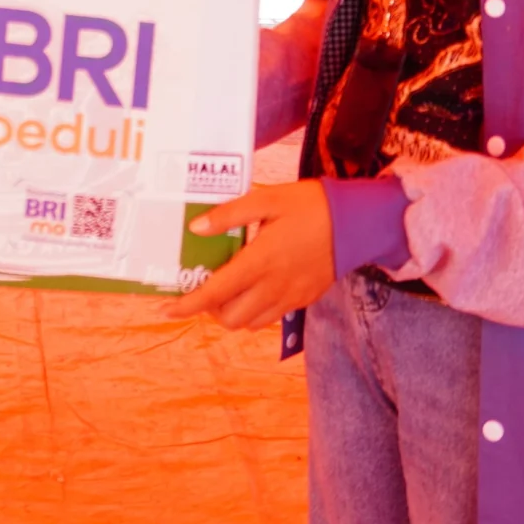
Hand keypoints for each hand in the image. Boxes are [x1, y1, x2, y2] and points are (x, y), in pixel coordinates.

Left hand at [163, 181, 334, 329]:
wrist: (357, 221)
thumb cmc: (310, 205)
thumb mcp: (267, 199)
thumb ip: (229, 215)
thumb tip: (196, 229)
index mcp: (260, 261)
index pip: (215, 293)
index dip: (187, 305)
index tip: (166, 309)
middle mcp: (273, 287)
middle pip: (230, 319)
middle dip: (211, 309)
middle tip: (208, 285)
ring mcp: (291, 297)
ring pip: (250, 323)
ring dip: (233, 312)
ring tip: (231, 287)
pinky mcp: (305, 300)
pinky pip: (272, 317)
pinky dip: (255, 310)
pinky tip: (257, 286)